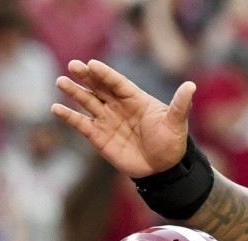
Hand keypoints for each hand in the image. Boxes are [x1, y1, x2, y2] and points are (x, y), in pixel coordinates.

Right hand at [53, 59, 193, 178]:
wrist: (163, 169)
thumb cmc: (171, 143)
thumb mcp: (176, 123)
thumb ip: (180, 104)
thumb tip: (191, 86)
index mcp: (135, 98)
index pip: (117, 82)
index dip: (105, 74)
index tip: (92, 65)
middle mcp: (118, 106)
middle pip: (99, 87)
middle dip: (86, 76)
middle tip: (72, 65)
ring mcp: (108, 120)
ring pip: (88, 102)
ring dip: (74, 92)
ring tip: (61, 82)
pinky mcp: (99, 137)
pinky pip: (82, 125)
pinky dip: (69, 117)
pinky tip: (56, 109)